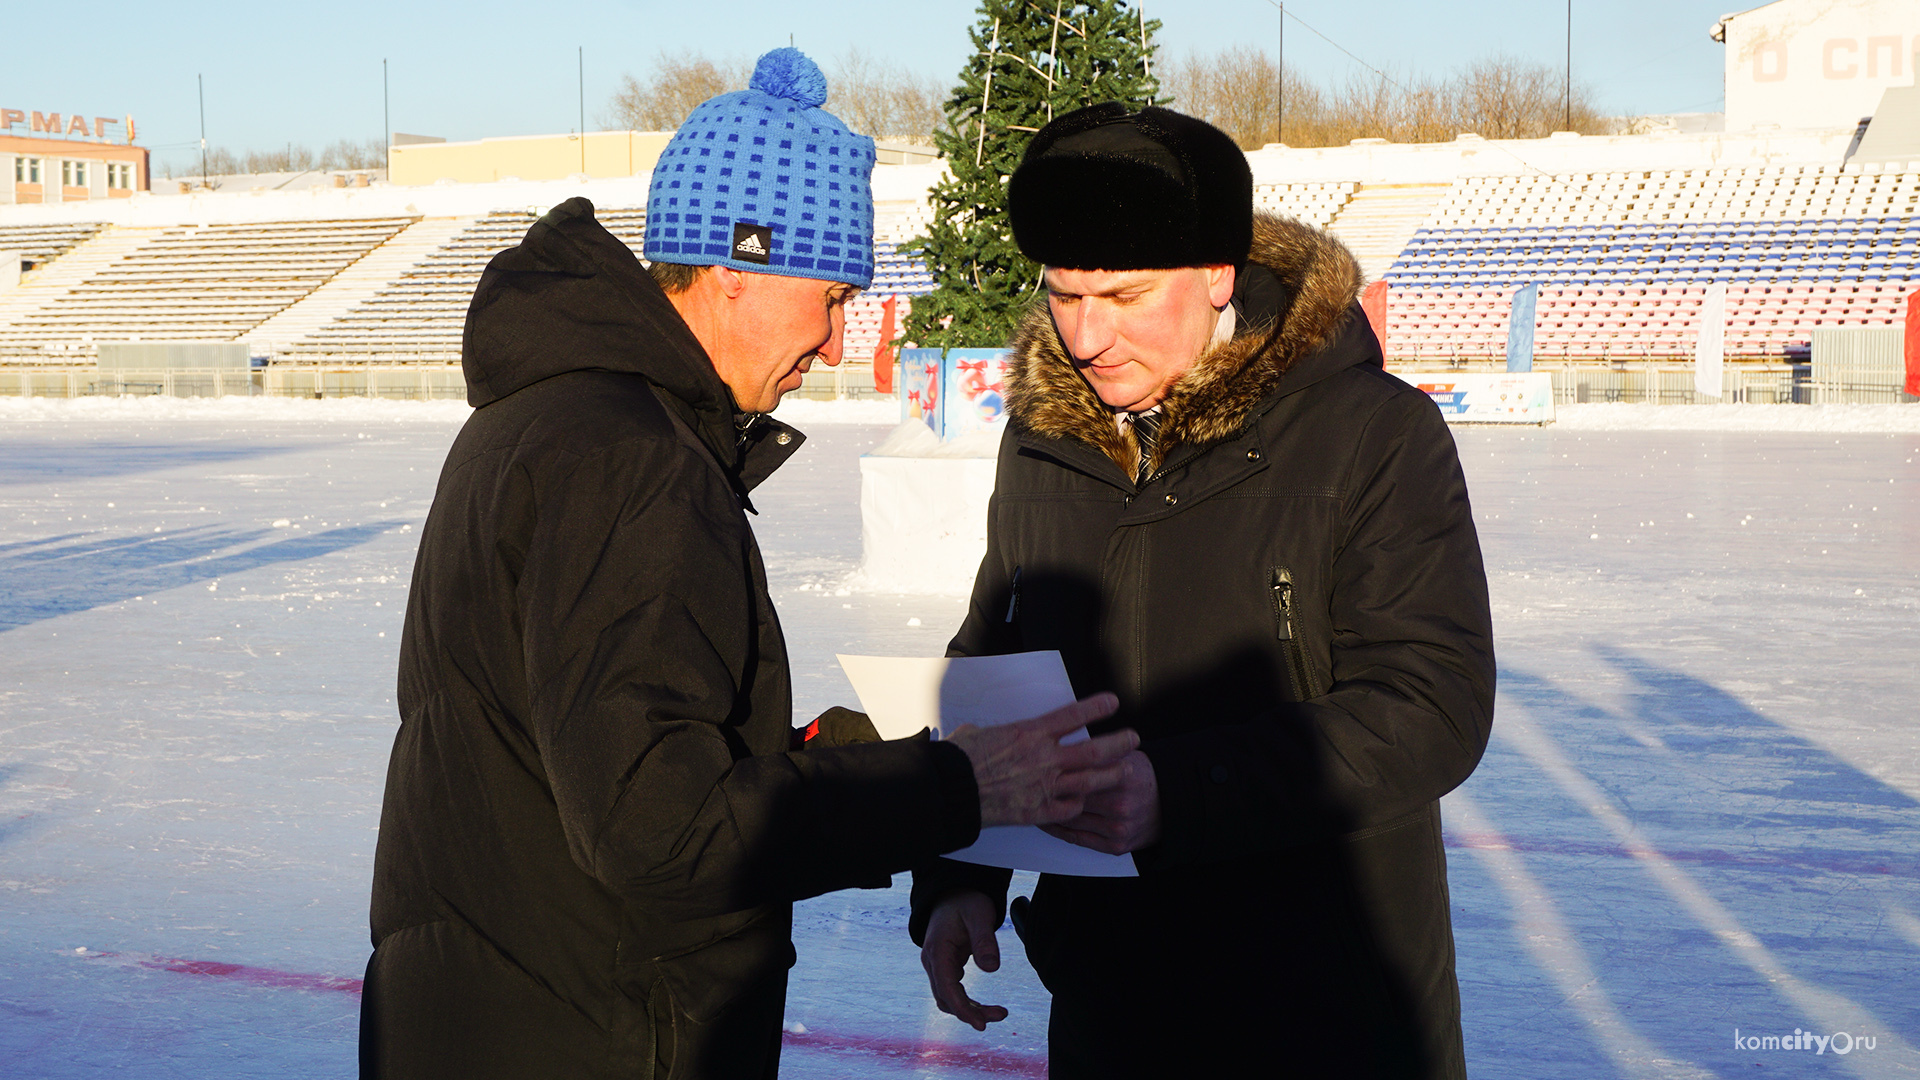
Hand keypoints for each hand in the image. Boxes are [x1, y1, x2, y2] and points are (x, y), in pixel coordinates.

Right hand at [920, 891, 1005, 1030]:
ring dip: (970, 1010)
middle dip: (971, 1012)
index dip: (963, 1009)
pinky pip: (953, 991)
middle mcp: (933, 962)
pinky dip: (968, 1002)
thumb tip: (991, 969)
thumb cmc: (966, 901)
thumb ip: (984, 941)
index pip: (947, 988)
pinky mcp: (946, 967)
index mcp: (937, 951)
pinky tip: (984, 1006)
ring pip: (949, 998)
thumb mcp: (979, 915)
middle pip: (948, 999)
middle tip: (1001, 1014)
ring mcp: (937, 966)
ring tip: (998, 1012)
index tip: (981, 1023)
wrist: (953, 893)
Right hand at [945, 693, 1134, 828]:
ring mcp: (1044, 786)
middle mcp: (1044, 758)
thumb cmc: (960, 758)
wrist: (952, 790)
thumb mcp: (978, 733)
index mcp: (1030, 733)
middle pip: (1094, 750)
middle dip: (1119, 744)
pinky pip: (1070, 808)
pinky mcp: (1039, 811)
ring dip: (1111, 775)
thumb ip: (994, 732)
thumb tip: (984, 731)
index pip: (1073, 716)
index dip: (1097, 708)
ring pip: (1091, 780)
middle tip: (1133, 739)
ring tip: (1125, 771)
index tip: (1114, 702)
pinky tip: (1083, 800)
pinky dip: (1079, 803)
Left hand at [1039, 749, 1160, 853]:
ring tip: (1033, 805)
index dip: (1056, 774)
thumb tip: (1067, 745)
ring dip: (1050, 815)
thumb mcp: (1127, 757)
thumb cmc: (1144, 778)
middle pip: (1072, 799)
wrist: (1172, 806)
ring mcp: (1117, 828)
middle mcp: (1119, 805)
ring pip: (1072, 821)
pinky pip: (1080, 839)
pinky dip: (1061, 831)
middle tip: (1028, 788)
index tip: (1037, 769)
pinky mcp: (1116, 845)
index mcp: (1120, 778)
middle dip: (1048, 795)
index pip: (1080, 774)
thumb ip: (1100, 755)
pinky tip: (1050, 822)